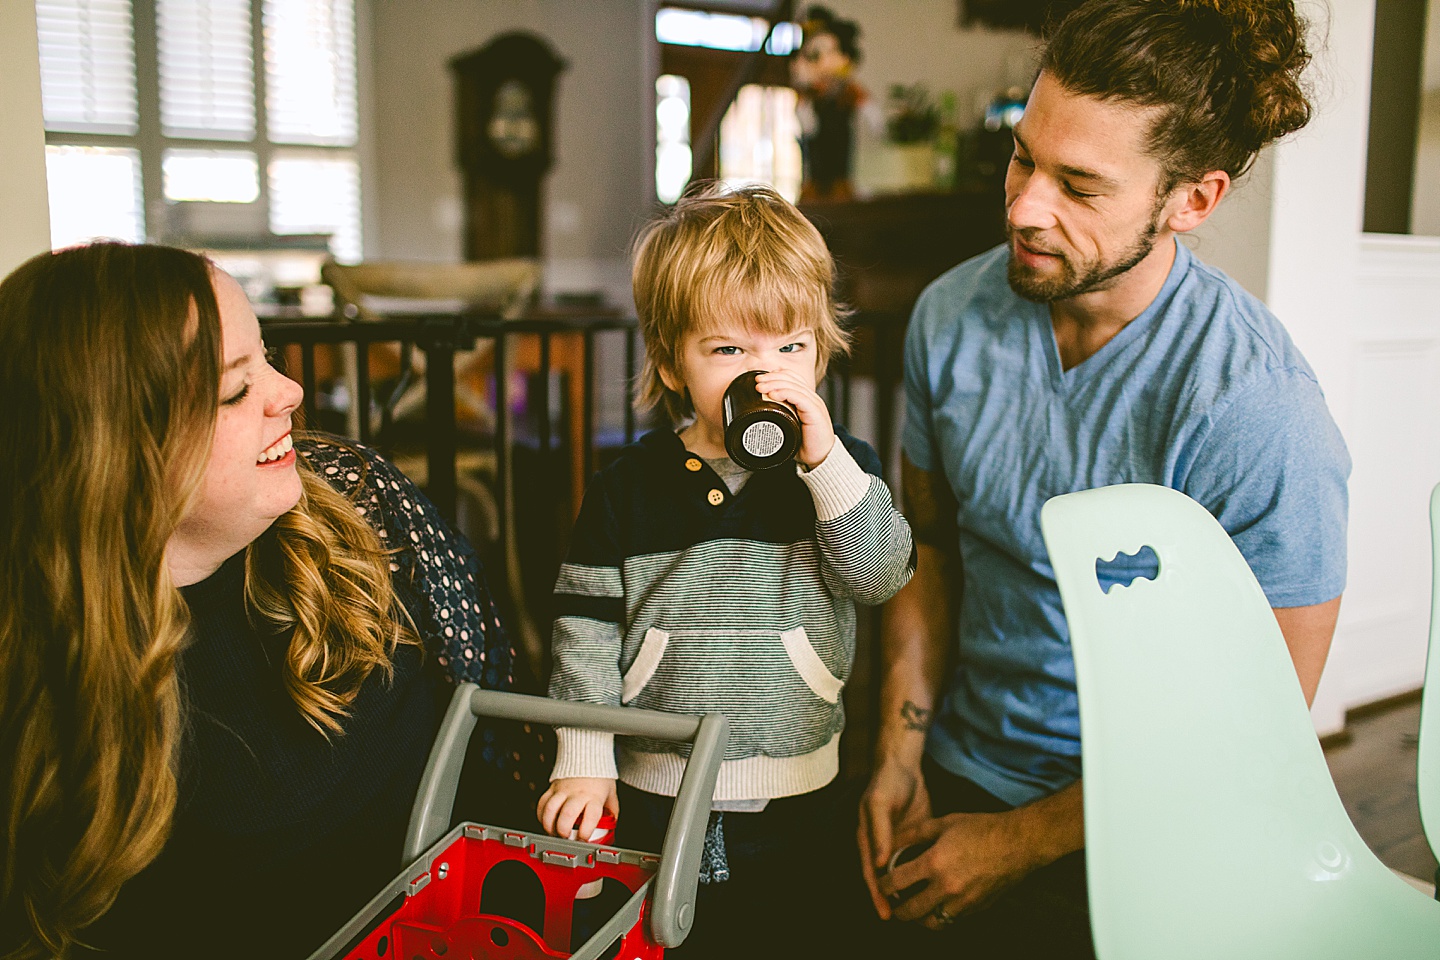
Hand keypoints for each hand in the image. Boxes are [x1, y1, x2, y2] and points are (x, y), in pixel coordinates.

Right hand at [536, 777, 617, 839]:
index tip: (583, 839)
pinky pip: (542, 803)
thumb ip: (611, 811)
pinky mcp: (552, 788)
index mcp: (594, 797)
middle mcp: (577, 794)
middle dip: (564, 831)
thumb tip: (612, 827)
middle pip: (567, 815)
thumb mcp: (610, 794)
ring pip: (551, 809)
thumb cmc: (599, 776)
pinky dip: (541, 816)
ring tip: (554, 832)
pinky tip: (546, 822)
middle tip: (566, 838)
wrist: (587, 755)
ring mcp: (563, 790)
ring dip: (549, 826)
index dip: (585, 831)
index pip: (591, 816)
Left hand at [752, 369, 835, 468]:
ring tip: (760, 387)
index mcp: (806, 399)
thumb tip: (759, 412)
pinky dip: (785, 393)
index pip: (792, 378)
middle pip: (791, 379)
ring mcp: (814, 404)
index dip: (776, 375)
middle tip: (757, 382)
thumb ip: (780, 416)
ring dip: (775, 384)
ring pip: (794, 386)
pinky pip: (800, 397)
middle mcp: (811, 398)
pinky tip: (774, 394)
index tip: (760, 379)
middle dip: (772, 378)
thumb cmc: (805, 445)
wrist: (821, 459)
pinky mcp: (815, 412)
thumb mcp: (789, 426)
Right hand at [857, 758, 931, 918]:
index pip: (870, 874)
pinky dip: (921, 874)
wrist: (904, 766)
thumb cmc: (885, 783)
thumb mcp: (879, 805)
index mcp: (867, 840)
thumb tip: (878, 865)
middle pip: (884, 878)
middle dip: (891, 899)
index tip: (885, 913)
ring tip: (918, 908)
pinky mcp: (914, 839)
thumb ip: (879, 833)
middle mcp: (880, 846)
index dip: (877, 895)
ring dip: (907, 889)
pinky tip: (931, 885)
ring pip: (901, 873)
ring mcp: (897, 843)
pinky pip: (916, 861)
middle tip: (903, 918)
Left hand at [878, 810, 1036, 930]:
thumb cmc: (981, 828)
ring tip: (913, 909)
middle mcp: (946, 887)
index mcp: (934, 863)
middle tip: (892, 904)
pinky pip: (952, 919)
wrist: (1018, 843)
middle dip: (897, 910)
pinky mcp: (976, 908)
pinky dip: (940, 916)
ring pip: (931, 922)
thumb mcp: (944, 823)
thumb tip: (893, 841)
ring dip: (918, 918)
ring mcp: (963, 901)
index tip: (880, 883)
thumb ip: (915, 833)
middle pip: (910, 911)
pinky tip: (937, 906)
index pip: (896, 882)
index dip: (883, 884)